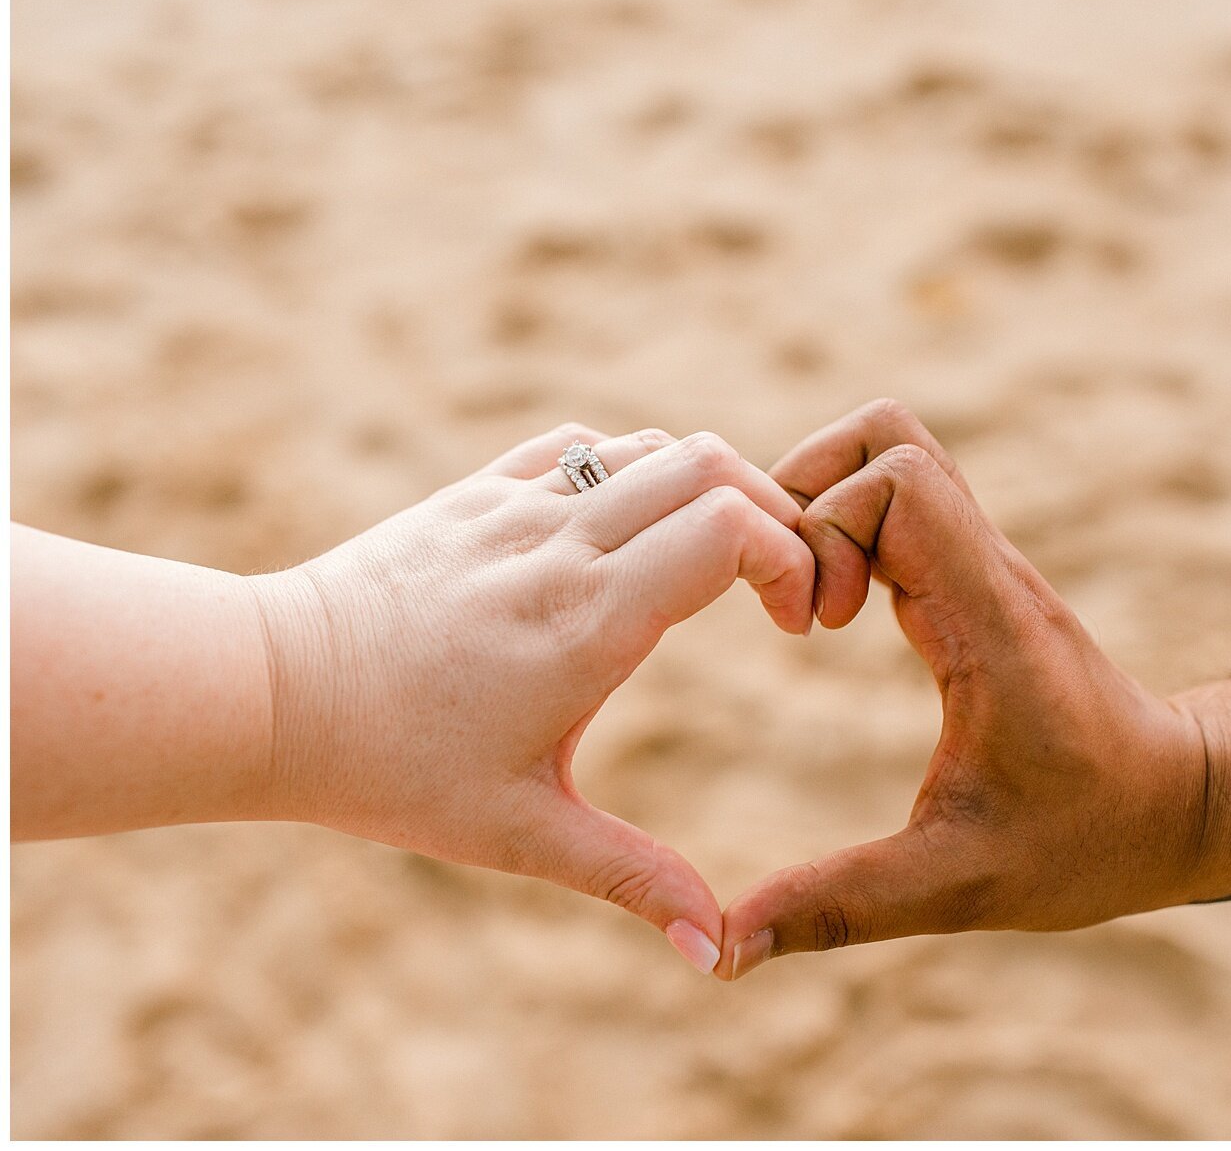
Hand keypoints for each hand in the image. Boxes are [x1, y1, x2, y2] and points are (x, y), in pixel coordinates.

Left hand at [247, 424, 813, 973]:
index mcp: (587, 621)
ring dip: (706, 488)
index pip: (730, 528)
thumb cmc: (389, 769)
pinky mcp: (474, 493)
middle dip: (774, 512)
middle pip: (711, 464)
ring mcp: (514, 506)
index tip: (796, 624)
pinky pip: (578, 446)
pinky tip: (621, 531)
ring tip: (710, 564)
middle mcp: (560, 544)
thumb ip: (630, 878)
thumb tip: (713, 951)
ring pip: (650, 446)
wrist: (267, 691)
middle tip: (778, 586)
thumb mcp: (519, 833)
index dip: (792, 559)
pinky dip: (630, 468)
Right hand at [716, 401, 1207, 978]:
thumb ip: (839, 908)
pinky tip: (831, 614)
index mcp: (988, 619)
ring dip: (824, 506)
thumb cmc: (1090, 838)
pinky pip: (900, 501)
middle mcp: (988, 568)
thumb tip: (724, 951)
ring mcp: (985, 563)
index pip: (899, 479)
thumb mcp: (958, 884)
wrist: (1184, 803)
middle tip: (795, 602)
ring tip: (807, 606)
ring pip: (894, 453)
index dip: (826, 529)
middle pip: (887, 436)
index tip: (818, 630)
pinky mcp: (975, 576)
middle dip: (808, 494)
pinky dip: (846, 529)